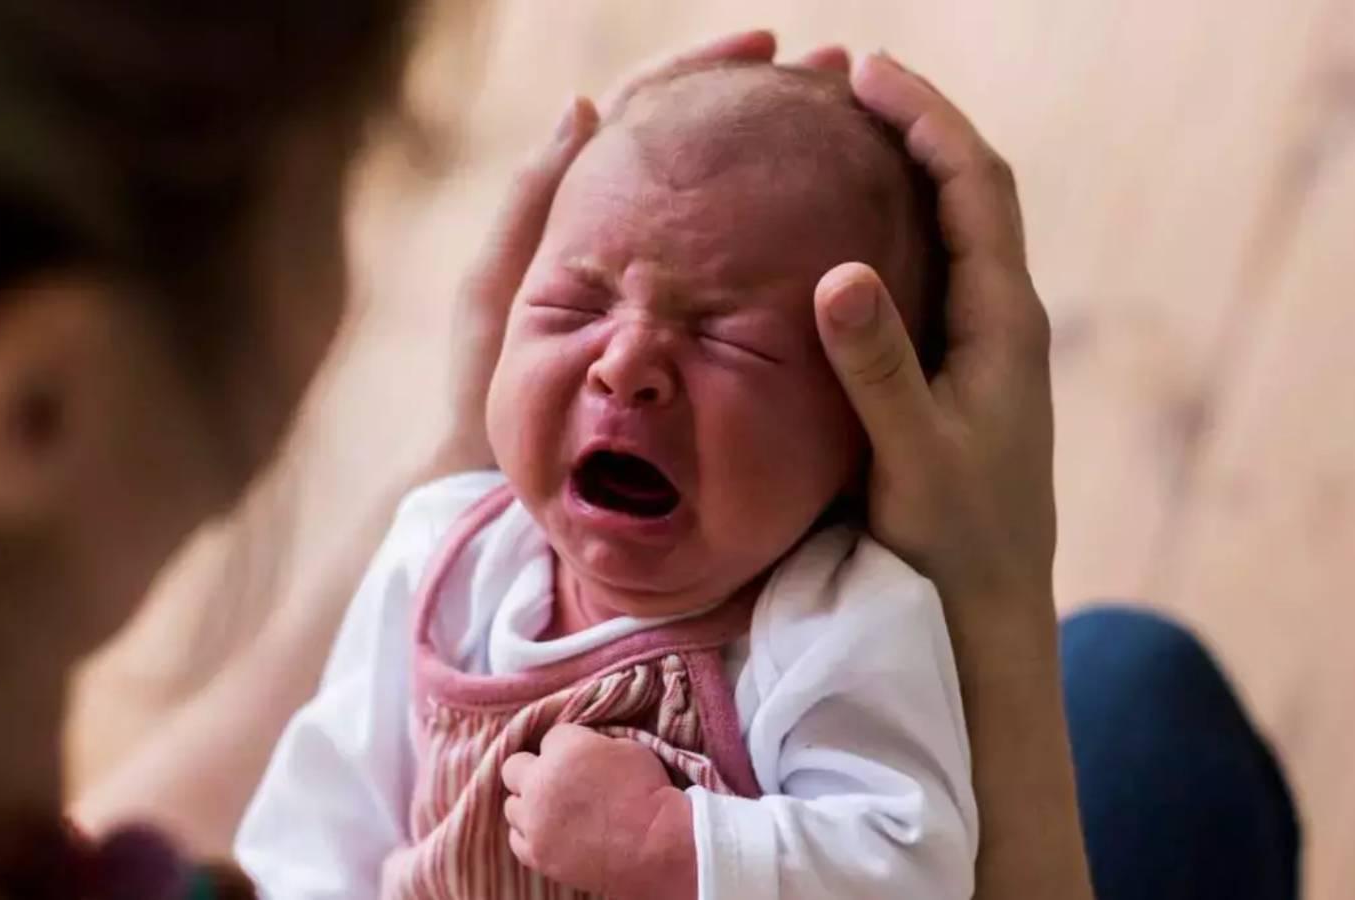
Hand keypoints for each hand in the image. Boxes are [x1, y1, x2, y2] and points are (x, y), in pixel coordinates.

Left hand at [431, 29, 840, 476]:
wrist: (526, 502)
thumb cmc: (495, 403)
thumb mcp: (499, 296)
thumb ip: (532, 205)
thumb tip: (586, 105)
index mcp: (598, 226)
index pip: (655, 122)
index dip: (707, 76)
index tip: (766, 47)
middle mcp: (651, 254)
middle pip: (715, 159)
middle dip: (774, 109)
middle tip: (836, 76)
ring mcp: (689, 305)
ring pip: (749, 220)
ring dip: (798, 166)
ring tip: (860, 130)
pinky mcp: (717, 352)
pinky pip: (764, 292)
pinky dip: (802, 249)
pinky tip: (853, 230)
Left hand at [501, 725, 695, 899]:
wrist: (657, 847)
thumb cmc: (650, 794)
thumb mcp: (628, 748)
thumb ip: (593, 744)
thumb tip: (583, 748)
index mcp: (565, 750)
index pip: (551, 736)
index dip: (569, 745)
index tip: (584, 757)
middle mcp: (540, 783)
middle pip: (514, 767)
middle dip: (534, 769)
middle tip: (558, 779)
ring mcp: (534, 822)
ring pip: (512, 805)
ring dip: (530, 803)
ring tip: (555, 810)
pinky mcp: (537, 854)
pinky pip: (517, 838)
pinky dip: (531, 834)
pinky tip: (552, 832)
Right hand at [814, 53, 1055, 612]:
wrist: (988, 616)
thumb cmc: (956, 544)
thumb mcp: (913, 458)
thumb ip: (878, 369)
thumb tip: (839, 272)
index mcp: (1004, 322)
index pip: (975, 186)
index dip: (926, 118)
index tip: (866, 71)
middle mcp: (1003, 321)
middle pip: (969, 191)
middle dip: (915, 125)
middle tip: (844, 81)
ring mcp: (983, 348)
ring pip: (950, 231)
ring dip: (905, 172)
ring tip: (840, 135)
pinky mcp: (957, 376)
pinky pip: (929, 275)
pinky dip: (891, 231)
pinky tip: (842, 236)